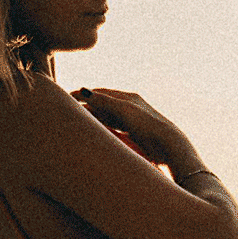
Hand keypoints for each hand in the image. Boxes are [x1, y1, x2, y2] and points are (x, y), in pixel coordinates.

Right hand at [71, 86, 195, 168]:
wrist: (170, 148)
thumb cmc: (148, 127)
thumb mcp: (124, 111)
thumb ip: (104, 101)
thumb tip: (83, 91)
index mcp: (129, 98)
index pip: (101, 93)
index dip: (84, 95)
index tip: (67, 97)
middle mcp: (131, 107)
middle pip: (103, 105)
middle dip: (87, 107)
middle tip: (69, 111)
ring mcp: (133, 122)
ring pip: (107, 118)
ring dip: (93, 118)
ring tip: (79, 122)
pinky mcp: (135, 136)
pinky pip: (114, 129)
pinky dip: (102, 129)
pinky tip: (97, 134)